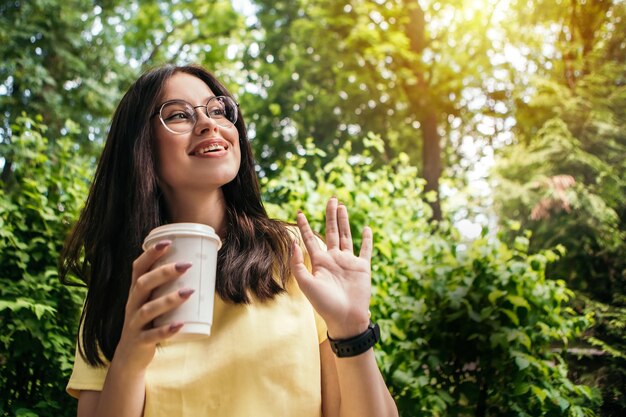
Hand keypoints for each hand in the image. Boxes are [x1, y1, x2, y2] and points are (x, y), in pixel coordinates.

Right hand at [113, 241, 192, 372]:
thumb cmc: (148, 322)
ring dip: (169, 299)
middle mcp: (132, 305)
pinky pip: (152, 335)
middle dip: (164, 272)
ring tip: (189, 292)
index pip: (138, 268)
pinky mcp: (139, 341)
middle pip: (143, 284)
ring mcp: (134, 324)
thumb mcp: (152, 302)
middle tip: (186, 265)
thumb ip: (166, 287)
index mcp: (136, 293)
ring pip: (148, 309)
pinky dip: (166, 330)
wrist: (130, 356)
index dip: (150, 254)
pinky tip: (180, 325)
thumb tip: (199, 270)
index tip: (168, 242)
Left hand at [291, 197, 372, 338]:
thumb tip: (293, 243)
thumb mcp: (306, 284)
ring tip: (342, 206)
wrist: (345, 319)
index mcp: (319, 262)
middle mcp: (334, 259)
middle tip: (331, 198)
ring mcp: (349, 262)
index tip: (299, 212)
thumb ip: (298, 264)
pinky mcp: (363, 267)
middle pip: (332, 231)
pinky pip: (365, 250)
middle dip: (330, 215)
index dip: (304, 226)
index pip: (310, 239)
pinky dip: (367, 240)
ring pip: (346, 236)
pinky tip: (366, 228)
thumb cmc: (324, 304)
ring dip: (344, 221)